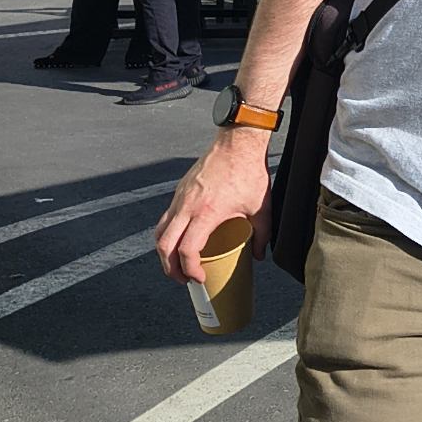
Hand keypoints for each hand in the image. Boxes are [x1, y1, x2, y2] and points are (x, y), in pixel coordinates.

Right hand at [154, 130, 272, 282]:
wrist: (238, 141)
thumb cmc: (249, 171)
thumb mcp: (262, 208)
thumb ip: (262, 234)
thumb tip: (259, 255)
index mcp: (206, 213)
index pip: (187, 250)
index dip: (190, 270)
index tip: (200, 279)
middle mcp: (187, 206)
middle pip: (164, 245)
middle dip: (171, 268)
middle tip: (185, 279)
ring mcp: (180, 197)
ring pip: (160, 231)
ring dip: (165, 252)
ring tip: (178, 263)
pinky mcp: (180, 190)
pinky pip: (166, 217)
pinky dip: (168, 233)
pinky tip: (181, 238)